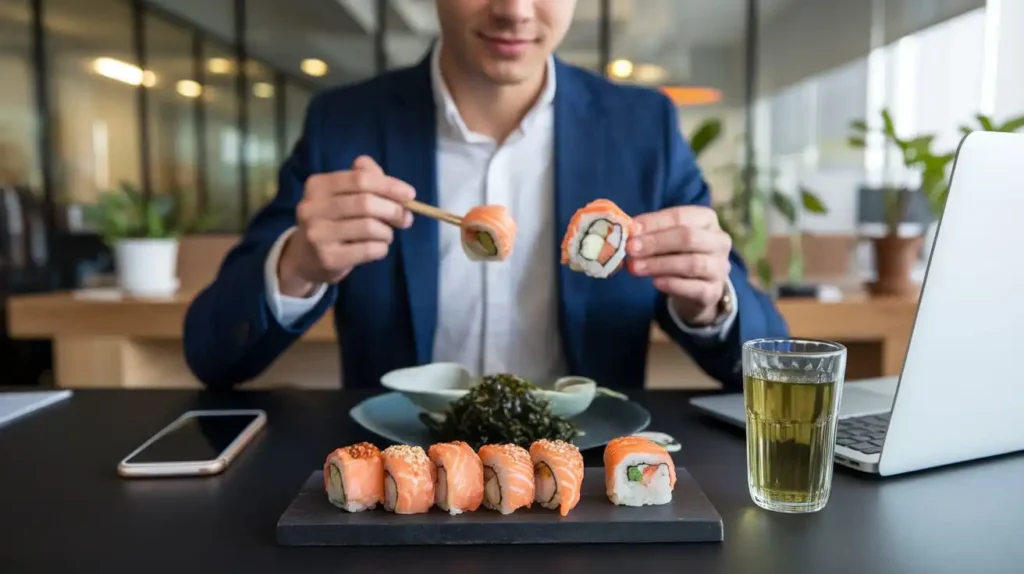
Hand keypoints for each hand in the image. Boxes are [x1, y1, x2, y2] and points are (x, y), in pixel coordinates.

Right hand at [278, 156, 415, 296]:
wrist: (304, 258)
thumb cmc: (331, 221)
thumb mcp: (342, 196)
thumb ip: (366, 180)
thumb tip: (397, 186)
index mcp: (317, 186)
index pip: (360, 179)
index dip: (389, 186)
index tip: (410, 195)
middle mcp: (312, 207)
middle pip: (366, 203)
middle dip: (393, 210)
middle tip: (406, 219)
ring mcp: (318, 234)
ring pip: (369, 227)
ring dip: (387, 232)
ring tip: (386, 235)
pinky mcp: (328, 258)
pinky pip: (367, 250)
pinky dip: (381, 248)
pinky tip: (378, 248)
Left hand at [627, 205, 731, 325]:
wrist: (698, 288)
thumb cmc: (679, 254)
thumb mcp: (667, 239)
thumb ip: (650, 233)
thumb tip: (628, 231)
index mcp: (706, 220)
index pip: (680, 216)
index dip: (654, 222)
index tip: (631, 229)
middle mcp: (719, 241)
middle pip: (688, 237)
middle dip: (656, 243)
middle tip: (630, 249)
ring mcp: (719, 267)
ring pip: (692, 263)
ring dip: (660, 264)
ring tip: (635, 268)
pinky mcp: (714, 291)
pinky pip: (696, 288)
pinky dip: (673, 284)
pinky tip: (655, 283)